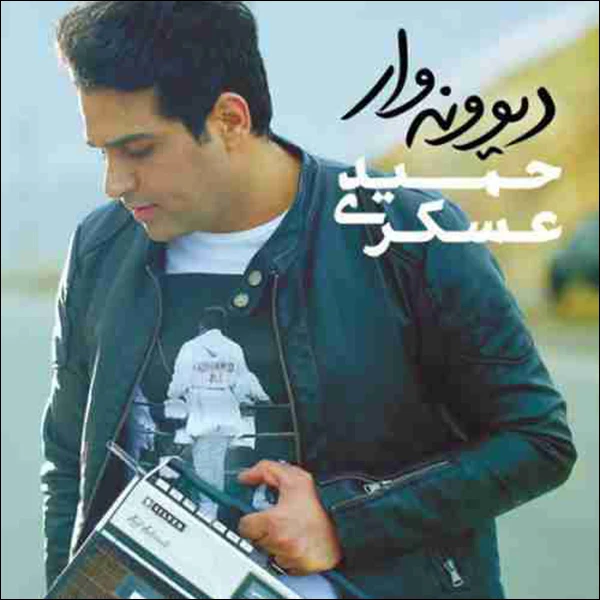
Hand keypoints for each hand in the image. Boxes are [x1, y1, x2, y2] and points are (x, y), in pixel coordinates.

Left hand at [237, 460, 342, 575]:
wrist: (347, 520)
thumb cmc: (322, 500)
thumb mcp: (294, 477)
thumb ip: (265, 471)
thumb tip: (246, 476)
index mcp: (274, 522)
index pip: (245, 526)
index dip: (252, 518)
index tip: (261, 514)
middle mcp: (280, 543)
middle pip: (256, 540)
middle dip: (265, 529)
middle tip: (280, 519)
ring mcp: (290, 558)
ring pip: (270, 552)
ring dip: (277, 543)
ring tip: (292, 528)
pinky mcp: (300, 568)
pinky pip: (285, 564)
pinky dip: (289, 555)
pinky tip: (299, 541)